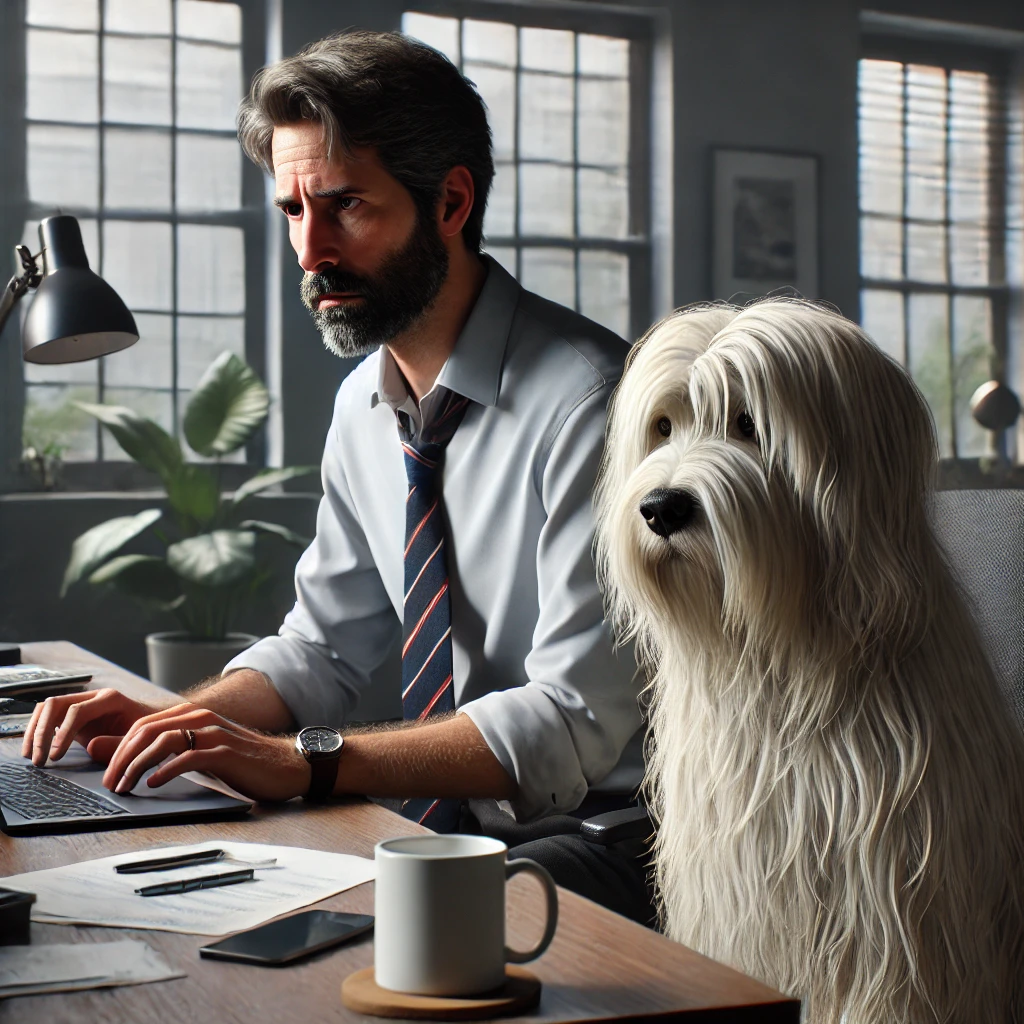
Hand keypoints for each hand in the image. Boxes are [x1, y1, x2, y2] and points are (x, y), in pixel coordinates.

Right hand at [21, 689, 161, 766]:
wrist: (149, 725)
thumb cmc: (144, 734)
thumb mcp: (136, 741)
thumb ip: (116, 744)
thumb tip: (89, 746)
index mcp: (110, 699)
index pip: (77, 711)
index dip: (63, 734)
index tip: (56, 757)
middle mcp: (92, 696)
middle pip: (56, 704)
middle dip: (42, 732)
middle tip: (39, 760)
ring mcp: (81, 702)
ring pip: (47, 708)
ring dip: (34, 731)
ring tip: (31, 757)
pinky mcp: (72, 713)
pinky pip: (47, 716)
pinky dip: (37, 731)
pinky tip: (34, 749)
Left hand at [101, 705, 310, 802]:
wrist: (288, 766)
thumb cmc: (245, 762)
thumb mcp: (206, 753)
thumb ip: (176, 752)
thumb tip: (137, 764)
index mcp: (195, 716)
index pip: (144, 724)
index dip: (120, 747)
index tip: (108, 772)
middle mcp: (203, 719)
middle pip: (148, 730)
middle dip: (121, 757)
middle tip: (109, 782)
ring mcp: (215, 734)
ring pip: (163, 741)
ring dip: (137, 765)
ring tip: (125, 785)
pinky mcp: (226, 753)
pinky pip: (188, 757)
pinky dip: (165, 770)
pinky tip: (154, 783)